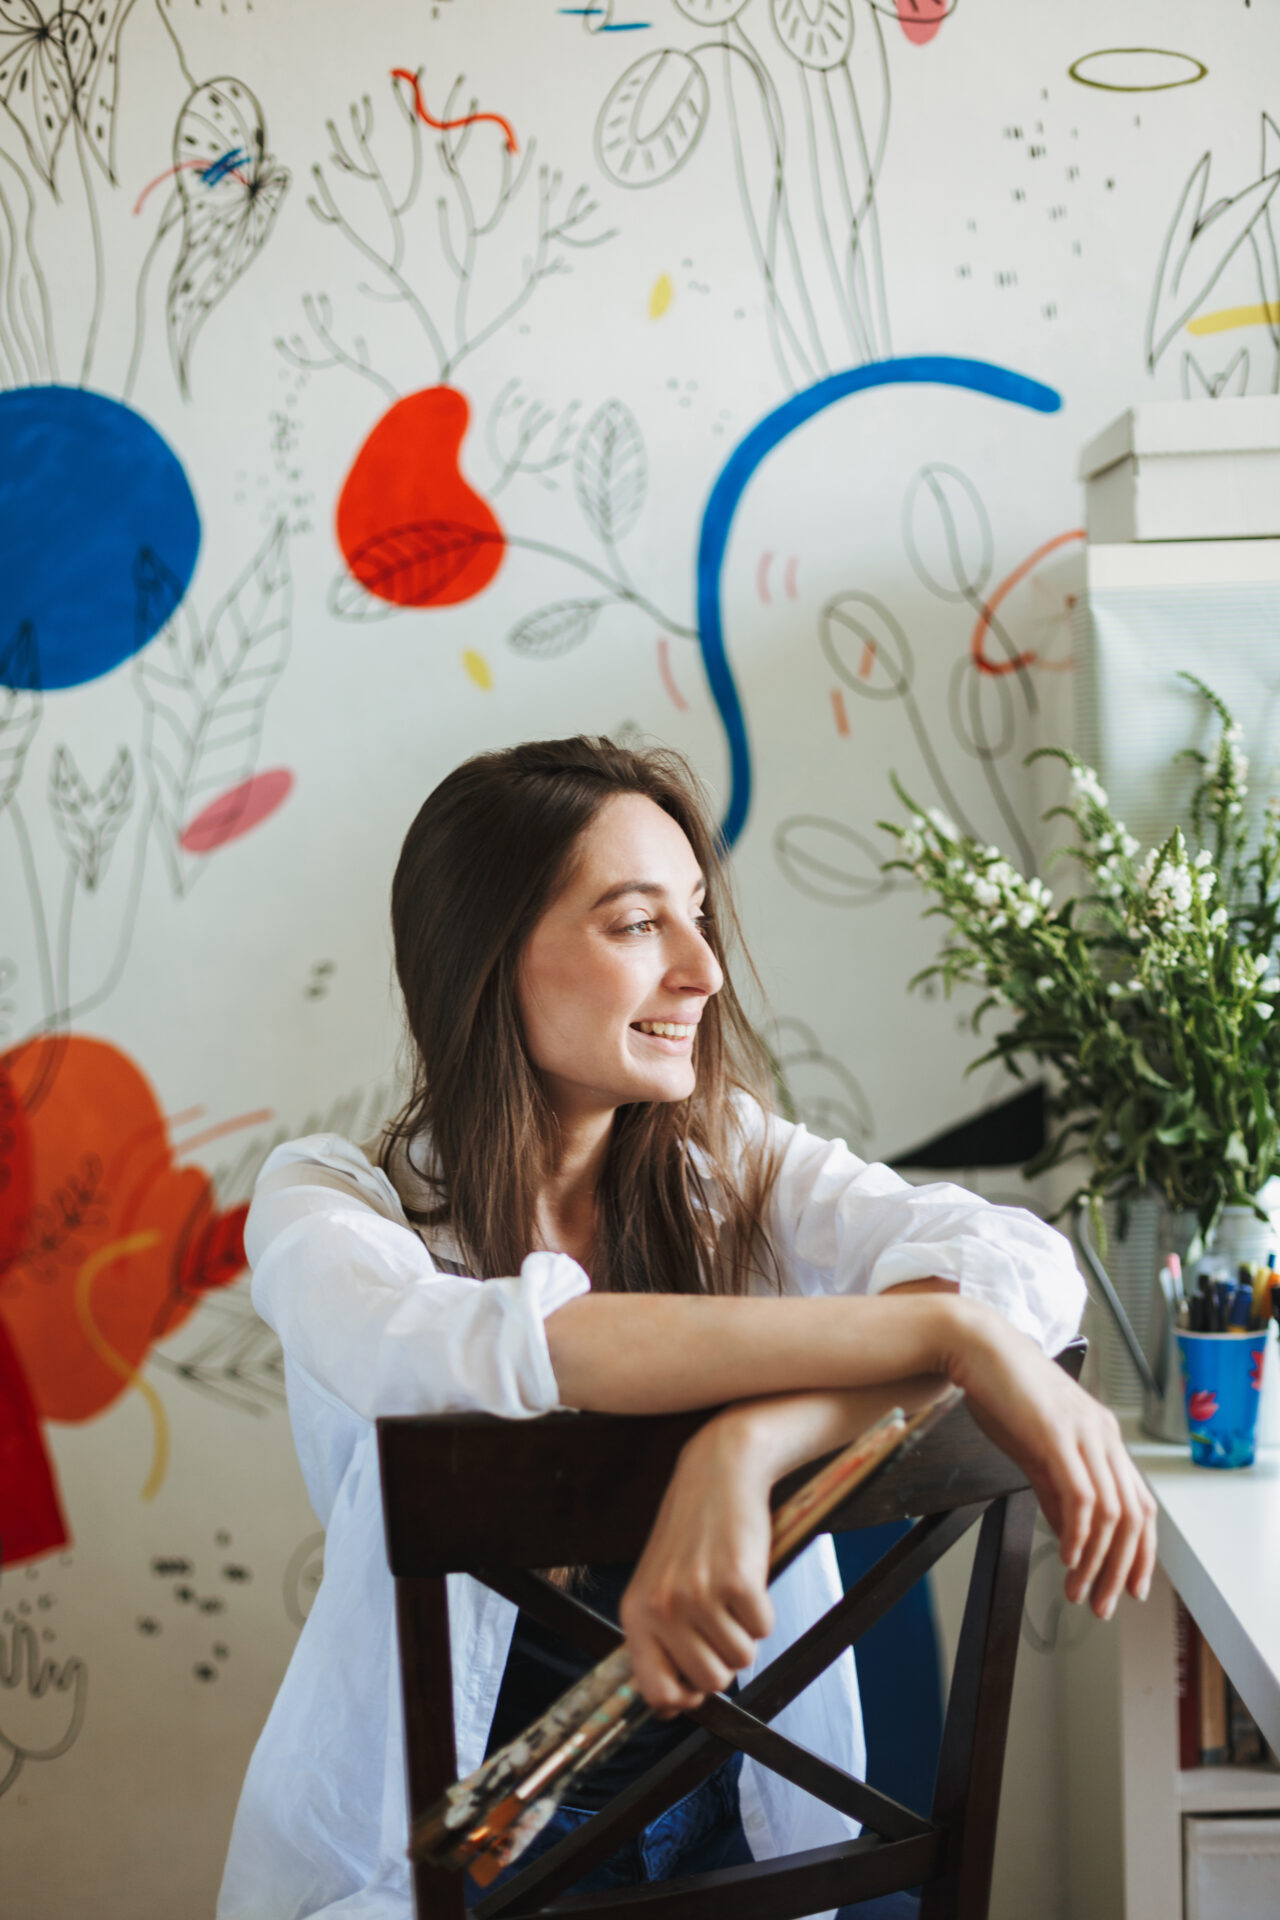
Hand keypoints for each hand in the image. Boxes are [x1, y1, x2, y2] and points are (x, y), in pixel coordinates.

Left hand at [618, 1415, 776, 1717]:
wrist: (717, 1471)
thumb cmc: (692, 1533)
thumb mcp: (658, 1582)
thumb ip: (660, 1637)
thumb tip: (675, 1705)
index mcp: (636, 1613)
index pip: (656, 1692)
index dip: (685, 1698)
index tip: (698, 1684)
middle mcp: (663, 1607)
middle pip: (709, 1682)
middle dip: (724, 1660)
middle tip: (722, 1621)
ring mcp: (699, 1593)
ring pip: (740, 1659)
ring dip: (745, 1633)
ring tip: (731, 1594)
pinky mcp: (737, 1579)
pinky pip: (764, 1629)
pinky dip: (764, 1611)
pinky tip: (748, 1578)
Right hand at [946, 1303, 1157, 1619]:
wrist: (977, 1346)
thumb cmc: (1003, 1389)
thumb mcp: (1035, 1445)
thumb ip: (1055, 1485)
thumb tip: (1068, 1529)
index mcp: (1103, 1436)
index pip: (1140, 1504)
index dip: (1140, 1552)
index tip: (1128, 1586)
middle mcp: (1104, 1434)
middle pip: (1135, 1515)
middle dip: (1122, 1568)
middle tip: (1104, 1603)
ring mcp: (1084, 1433)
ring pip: (1112, 1512)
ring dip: (1098, 1560)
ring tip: (1080, 1588)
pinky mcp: (1057, 1434)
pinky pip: (1081, 1495)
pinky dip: (1078, 1533)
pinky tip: (1068, 1555)